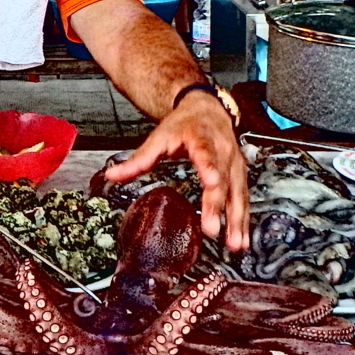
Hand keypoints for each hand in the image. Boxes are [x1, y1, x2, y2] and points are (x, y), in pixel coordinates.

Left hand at [103, 91, 248, 251]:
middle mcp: (221, 150)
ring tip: (234, 244)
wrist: (206, 110)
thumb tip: (112, 175)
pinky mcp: (239, 173)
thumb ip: (138, 159)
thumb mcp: (158, 137)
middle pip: (221, 179)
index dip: (208, 166)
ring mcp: (233, 162)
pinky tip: (241, 238)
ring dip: (236, 220)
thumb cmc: (184, 125)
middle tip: (211, 229)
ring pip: (236, 192)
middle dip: (217, 206)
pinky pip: (242, 198)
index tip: (211, 181)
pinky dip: (243, 219)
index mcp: (200, 137)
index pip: (204, 152)